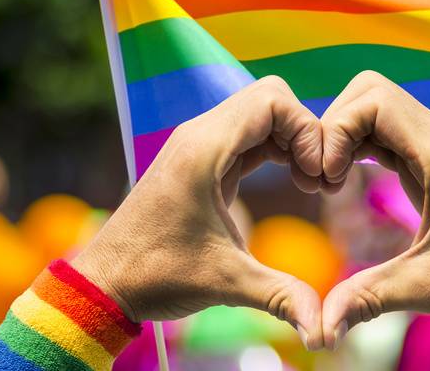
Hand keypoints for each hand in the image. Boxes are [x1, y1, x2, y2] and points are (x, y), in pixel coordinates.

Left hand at [71, 76, 324, 349]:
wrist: (106, 283)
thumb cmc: (156, 276)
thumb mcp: (226, 283)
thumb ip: (281, 296)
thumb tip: (323, 329)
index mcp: (203, 149)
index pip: (272, 100)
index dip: (306, 130)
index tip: (315, 176)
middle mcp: (200, 136)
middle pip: (270, 99)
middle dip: (304, 132)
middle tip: (316, 178)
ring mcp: (199, 145)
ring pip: (261, 114)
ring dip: (292, 140)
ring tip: (308, 182)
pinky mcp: (201, 161)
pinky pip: (249, 135)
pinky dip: (276, 148)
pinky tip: (291, 179)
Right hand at [319, 70, 429, 345]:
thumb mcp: (425, 288)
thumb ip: (369, 299)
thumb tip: (319, 331)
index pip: (373, 100)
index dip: (336, 131)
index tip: (327, 182)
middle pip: (368, 91)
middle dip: (333, 127)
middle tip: (323, 178)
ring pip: (376, 106)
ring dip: (344, 135)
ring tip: (330, 183)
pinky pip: (386, 129)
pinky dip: (358, 145)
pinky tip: (347, 181)